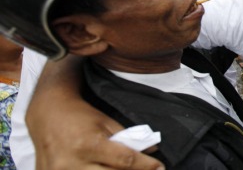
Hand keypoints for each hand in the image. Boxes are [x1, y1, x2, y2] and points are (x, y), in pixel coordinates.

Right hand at [28, 95, 163, 169]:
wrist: (48, 114)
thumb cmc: (80, 116)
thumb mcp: (107, 122)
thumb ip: (128, 138)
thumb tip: (151, 151)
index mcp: (89, 145)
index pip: (124, 161)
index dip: (145, 166)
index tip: (160, 167)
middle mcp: (73, 163)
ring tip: (129, 169)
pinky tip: (105, 169)